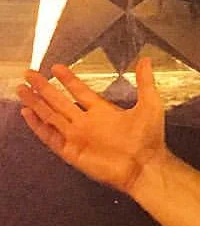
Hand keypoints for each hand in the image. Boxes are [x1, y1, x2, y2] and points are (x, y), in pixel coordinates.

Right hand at [16, 58, 166, 194]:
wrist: (145, 165)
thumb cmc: (150, 138)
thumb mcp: (150, 104)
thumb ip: (145, 82)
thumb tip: (146, 60)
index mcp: (103, 111)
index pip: (80, 91)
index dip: (68, 80)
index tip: (56, 68)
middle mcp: (87, 122)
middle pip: (59, 102)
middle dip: (44, 88)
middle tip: (29, 74)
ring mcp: (78, 136)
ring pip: (51, 116)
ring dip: (36, 103)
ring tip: (23, 90)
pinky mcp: (71, 152)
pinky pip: (50, 137)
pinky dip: (38, 126)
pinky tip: (28, 113)